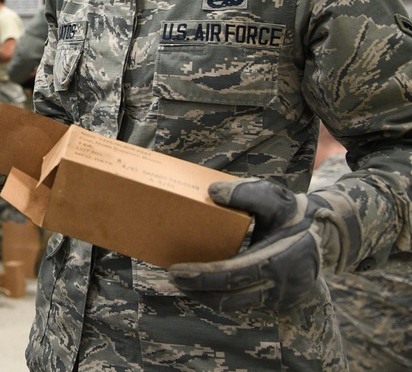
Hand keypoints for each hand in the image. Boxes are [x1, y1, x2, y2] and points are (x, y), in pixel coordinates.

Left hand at [168, 178, 358, 312]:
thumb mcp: (275, 198)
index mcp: (278, 260)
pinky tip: (205, 288)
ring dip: (207, 297)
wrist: (326, 236)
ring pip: (236, 306)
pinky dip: (223, 298)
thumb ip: (247, 192)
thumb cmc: (294, 215)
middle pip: (230, 298)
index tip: (176, 270)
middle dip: (197, 290)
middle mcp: (281, 286)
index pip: (232, 275)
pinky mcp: (279, 303)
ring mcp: (281, 299)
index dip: (202, 276)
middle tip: (173, 277)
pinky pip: (246, 305)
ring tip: (184, 283)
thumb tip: (213, 193)